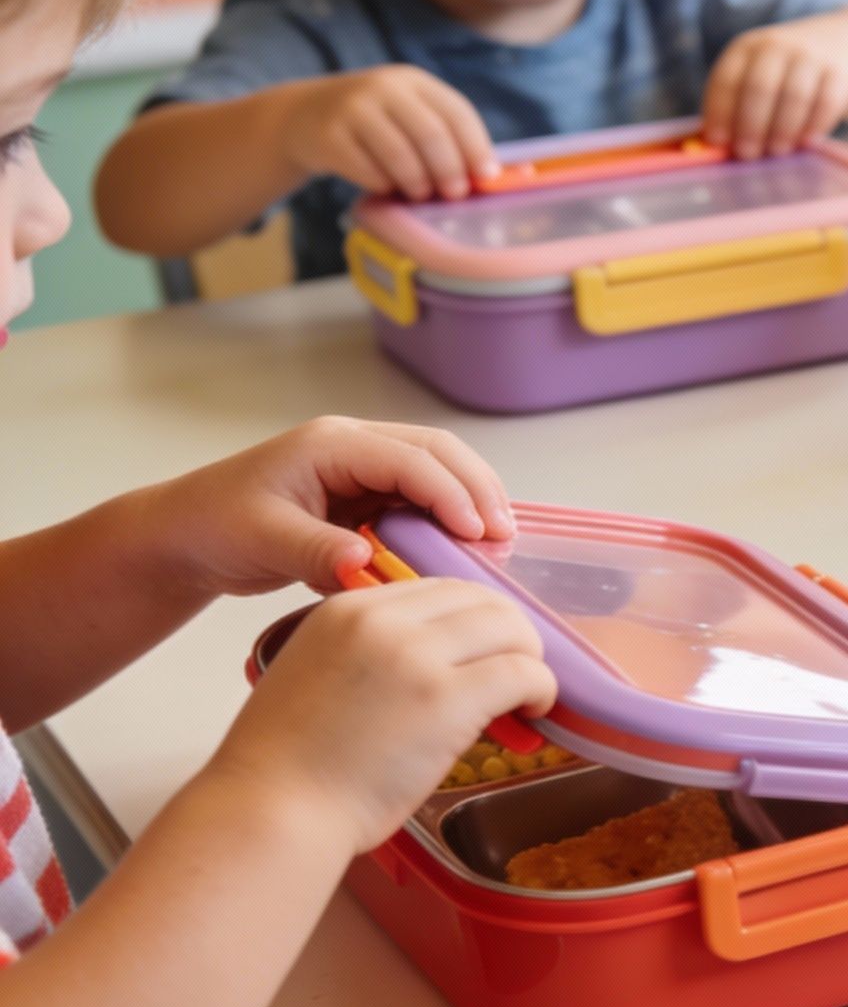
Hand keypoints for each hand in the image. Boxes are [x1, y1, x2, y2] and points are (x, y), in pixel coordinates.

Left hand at [139, 417, 516, 600]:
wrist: (184, 536)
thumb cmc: (214, 526)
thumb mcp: (262, 539)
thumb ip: (315, 550)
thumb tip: (365, 562)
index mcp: (332, 444)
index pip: (411, 459)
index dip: (452, 494)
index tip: (479, 533)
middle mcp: (355, 447)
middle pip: (440, 453)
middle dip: (478, 490)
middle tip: (503, 536)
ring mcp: (363, 470)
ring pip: (439, 472)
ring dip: (471, 502)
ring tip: (496, 543)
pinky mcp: (367, 497)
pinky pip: (422, 499)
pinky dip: (450, 519)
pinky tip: (465, 548)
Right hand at [209, 579, 555, 854]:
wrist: (273, 808)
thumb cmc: (291, 763)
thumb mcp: (321, 674)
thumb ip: (373, 654)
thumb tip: (438, 663)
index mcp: (349, 609)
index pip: (441, 589)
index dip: (476, 620)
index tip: (486, 651)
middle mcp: (384, 620)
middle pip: (483, 600)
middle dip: (510, 634)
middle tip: (515, 673)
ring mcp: (416, 656)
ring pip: (512, 629)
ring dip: (530, 660)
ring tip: (525, 696)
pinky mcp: (447, 699)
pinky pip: (524, 673)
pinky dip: (542, 689)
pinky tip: (533, 712)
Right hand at [279, 66, 496, 201]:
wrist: (304, 116)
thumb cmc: (375, 124)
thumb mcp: (408, 114)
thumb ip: (446, 135)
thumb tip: (497, 174)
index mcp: (413, 81)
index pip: (457, 111)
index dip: (477, 147)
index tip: (487, 176)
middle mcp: (383, 87)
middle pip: (431, 134)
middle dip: (450, 170)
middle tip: (455, 194)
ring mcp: (353, 108)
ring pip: (400, 155)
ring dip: (418, 183)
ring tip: (420, 194)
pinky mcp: (329, 135)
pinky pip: (368, 171)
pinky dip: (384, 186)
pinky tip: (385, 187)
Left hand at [703, 18, 847, 159]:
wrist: (841, 44)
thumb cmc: (786, 74)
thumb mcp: (757, 74)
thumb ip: (736, 105)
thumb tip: (715, 148)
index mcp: (746, 48)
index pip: (727, 79)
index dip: (720, 112)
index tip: (718, 142)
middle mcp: (777, 46)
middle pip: (759, 87)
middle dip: (751, 125)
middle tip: (748, 154)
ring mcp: (810, 56)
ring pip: (794, 96)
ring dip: (783, 129)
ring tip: (778, 150)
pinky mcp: (839, 71)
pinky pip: (826, 103)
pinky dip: (814, 126)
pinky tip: (807, 141)